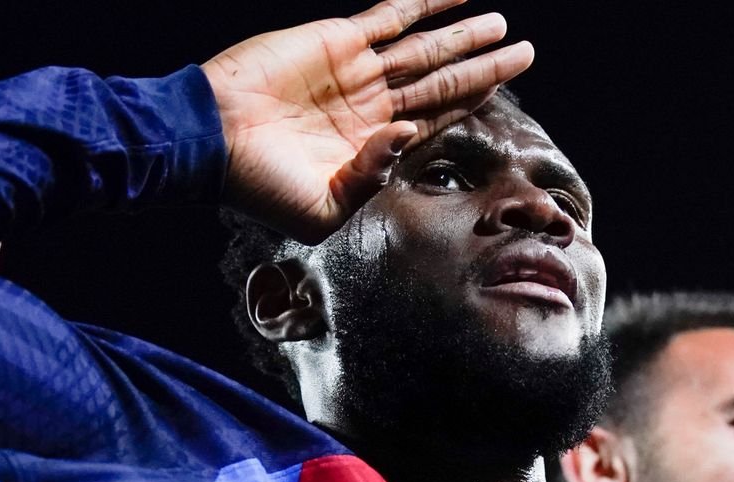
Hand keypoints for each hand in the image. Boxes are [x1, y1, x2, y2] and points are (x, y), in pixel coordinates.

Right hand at [204, 0, 533, 242]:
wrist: (208, 141)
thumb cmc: (258, 186)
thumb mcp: (321, 209)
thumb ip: (371, 178)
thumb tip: (409, 133)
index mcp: (369, 147)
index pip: (434, 120)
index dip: (470, 104)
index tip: (504, 89)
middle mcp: (369, 106)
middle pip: (441, 81)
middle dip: (484, 66)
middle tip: (525, 51)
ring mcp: (355, 71)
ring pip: (424, 49)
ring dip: (463, 35)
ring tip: (501, 24)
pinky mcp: (336, 42)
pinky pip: (389, 15)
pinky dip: (423, 3)